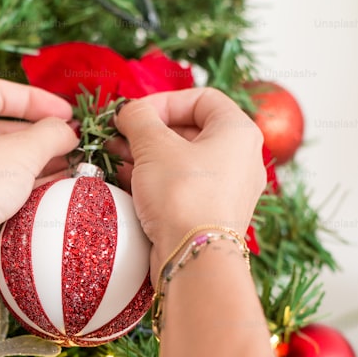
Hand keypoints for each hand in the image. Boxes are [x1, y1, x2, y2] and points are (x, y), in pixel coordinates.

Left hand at [0, 78, 77, 282]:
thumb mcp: (22, 151)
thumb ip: (51, 134)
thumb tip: (67, 131)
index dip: (34, 97)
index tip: (64, 111)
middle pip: (1, 128)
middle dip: (39, 135)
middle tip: (69, 143)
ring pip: (2, 161)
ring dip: (36, 163)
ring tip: (68, 168)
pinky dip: (25, 187)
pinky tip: (51, 192)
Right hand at [111, 88, 265, 276]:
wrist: (195, 258)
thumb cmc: (182, 194)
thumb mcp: (153, 145)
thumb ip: (138, 118)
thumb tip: (129, 111)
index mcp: (238, 131)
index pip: (202, 98)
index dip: (164, 101)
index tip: (134, 114)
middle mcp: (240, 158)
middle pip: (191, 129)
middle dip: (149, 130)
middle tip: (119, 136)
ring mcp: (228, 189)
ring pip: (184, 159)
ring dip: (148, 155)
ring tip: (117, 156)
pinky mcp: (211, 214)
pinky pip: (183, 186)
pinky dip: (156, 179)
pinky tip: (128, 180)